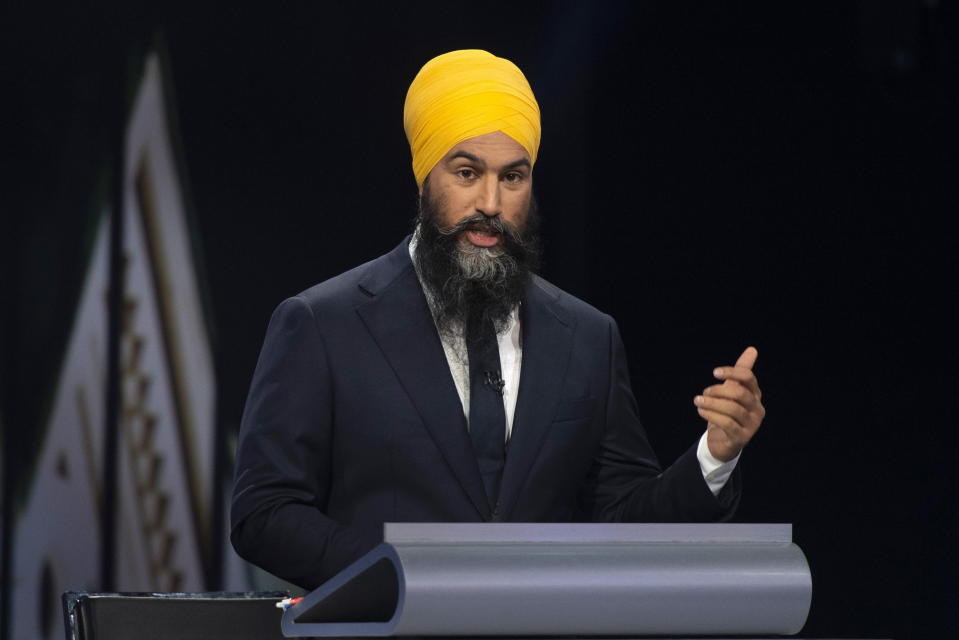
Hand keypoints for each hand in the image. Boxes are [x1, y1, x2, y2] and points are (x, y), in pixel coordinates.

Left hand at [693, 346, 765, 461]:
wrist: (723, 442)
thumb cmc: (727, 413)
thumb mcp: (731, 391)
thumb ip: (739, 372)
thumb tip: (752, 349)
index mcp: (755, 395)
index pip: (748, 378)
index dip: (732, 372)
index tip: (714, 372)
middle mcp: (757, 409)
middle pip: (740, 393)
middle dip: (719, 390)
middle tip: (704, 392)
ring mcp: (752, 425)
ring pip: (732, 409)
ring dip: (712, 403)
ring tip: (698, 401)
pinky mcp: (742, 437)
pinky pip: (727, 423)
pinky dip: (711, 415)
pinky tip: (701, 411)